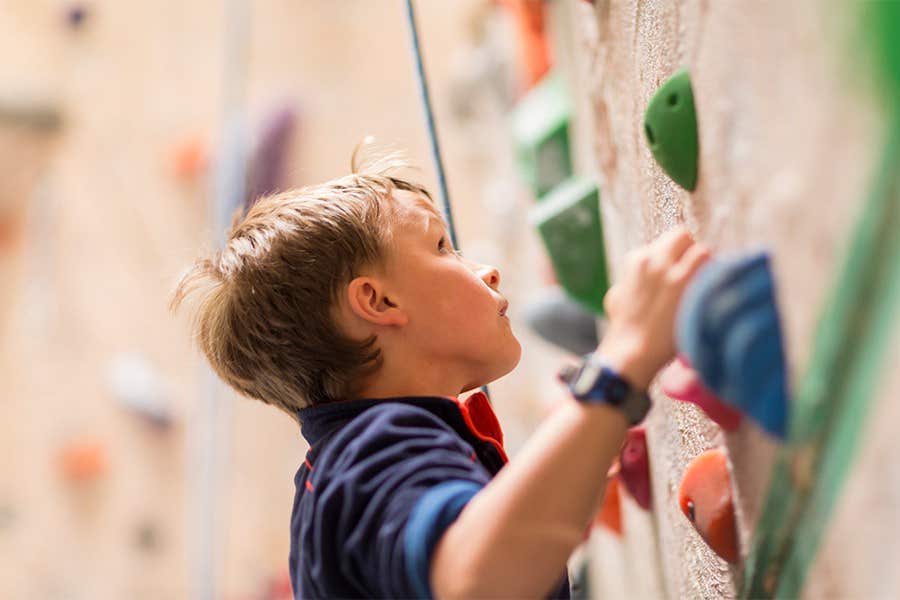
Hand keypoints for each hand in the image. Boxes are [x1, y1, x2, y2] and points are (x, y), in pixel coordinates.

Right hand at [598, 227, 709, 388]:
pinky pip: (712, 266)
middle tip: (694, 271)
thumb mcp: (618, 297)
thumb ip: (633, 281)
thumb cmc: (623, 330)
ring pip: (700, 249)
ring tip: (705, 285)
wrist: (631, 352)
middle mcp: (653, 259)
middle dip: (690, 251)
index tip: (677, 272)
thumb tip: (645, 278)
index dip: (673, 258)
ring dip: (705, 266)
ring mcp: (671, 270)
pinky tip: (711, 295)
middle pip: (681, 235)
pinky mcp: (688, 284)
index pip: (663, 244)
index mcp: (636, 261)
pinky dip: (715, 278)